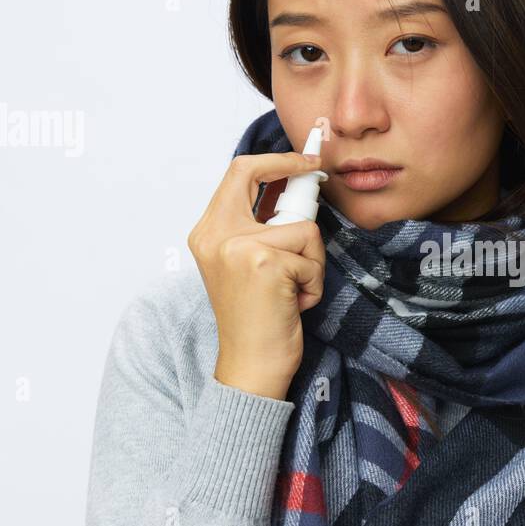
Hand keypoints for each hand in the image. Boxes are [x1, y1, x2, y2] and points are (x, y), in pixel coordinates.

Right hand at [187, 152, 325, 399]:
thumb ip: (258, 228)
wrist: (252, 365)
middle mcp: (214, 235)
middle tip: (317, 171)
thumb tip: (294, 187)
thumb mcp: (245, 266)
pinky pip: (312, 256)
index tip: (303, 160)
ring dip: (311, 262)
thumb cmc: (257, 319)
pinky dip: (313, 282)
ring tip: (293, 290)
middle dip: (295, 170)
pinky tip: (295, 304)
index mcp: (207, 233)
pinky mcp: (265, 263)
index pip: (237, 173)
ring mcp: (238, 248)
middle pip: (258, 174)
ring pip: (302, 228)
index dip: (273, 160)